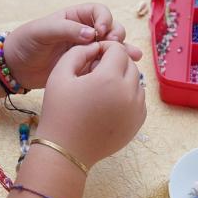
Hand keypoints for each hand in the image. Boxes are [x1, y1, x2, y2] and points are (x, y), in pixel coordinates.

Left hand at [5, 4, 141, 89]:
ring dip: (124, 50)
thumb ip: (65, 29)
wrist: (15, 67)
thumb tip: (91, 34)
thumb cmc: (25, 43)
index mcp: (75, 17)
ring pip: (112, 47)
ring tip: (133, 57)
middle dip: (116, 34)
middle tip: (113, 46)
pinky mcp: (86, 66)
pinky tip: (130, 69)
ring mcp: (86, 50)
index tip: (100, 32)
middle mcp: (84, 31)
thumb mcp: (41, 31)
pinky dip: (117, 66)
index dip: (104, 19)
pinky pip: (105, 64)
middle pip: (111, 28)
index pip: (98, 11)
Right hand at [37, 42, 146, 167]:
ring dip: (122, 79)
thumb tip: (96, 47)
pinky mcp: (138, 122)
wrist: (66, 150)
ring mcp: (136, 109)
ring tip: (101, 89)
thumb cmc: (59, 111)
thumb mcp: (60, 74)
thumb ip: (78, 52)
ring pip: (136, 81)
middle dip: (115, 63)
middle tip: (95, 72)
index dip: (104, 48)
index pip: (117, 49)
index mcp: (109, 78)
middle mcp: (128, 92)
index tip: (92, 56)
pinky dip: (127, 96)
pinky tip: (108, 102)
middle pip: (129, 64)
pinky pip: (138, 99)